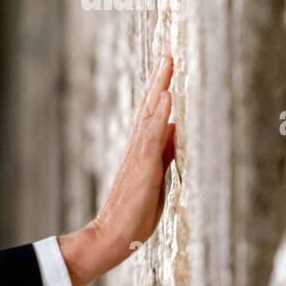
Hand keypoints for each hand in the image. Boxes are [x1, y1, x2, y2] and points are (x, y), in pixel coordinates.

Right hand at [58, 49, 176, 285]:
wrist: (112, 236)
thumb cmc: (135, 215)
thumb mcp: (157, 179)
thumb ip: (163, 152)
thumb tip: (173, 126)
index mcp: (142, 150)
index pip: (153, 112)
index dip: (162, 86)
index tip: (168, 61)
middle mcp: (138, 147)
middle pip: (150, 104)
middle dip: (160, 76)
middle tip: (169, 49)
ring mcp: (138, 155)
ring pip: (150, 113)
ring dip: (160, 86)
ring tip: (168, 61)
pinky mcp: (142, 166)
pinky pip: (151, 135)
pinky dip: (159, 114)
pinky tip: (166, 96)